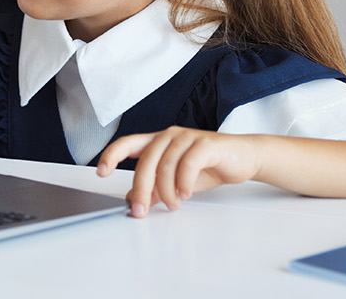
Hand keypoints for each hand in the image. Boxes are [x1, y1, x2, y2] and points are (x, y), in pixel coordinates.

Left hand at [97, 127, 262, 216]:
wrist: (244, 158)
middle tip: (140, 209)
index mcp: (158, 142)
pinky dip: (184, 181)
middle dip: (140, 188)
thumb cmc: (209, 165)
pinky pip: (188, 162)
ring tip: (173, 205)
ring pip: (166, 164)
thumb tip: (131, 198)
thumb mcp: (177, 181)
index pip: (128, 144)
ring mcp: (187, 137)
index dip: (111, 155)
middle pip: (146, 160)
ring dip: (166, 189)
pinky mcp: (206, 143)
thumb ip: (155, 187)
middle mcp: (169, 135)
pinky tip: (185, 194)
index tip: (101, 171)